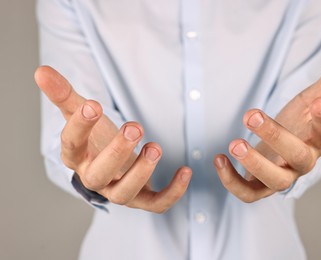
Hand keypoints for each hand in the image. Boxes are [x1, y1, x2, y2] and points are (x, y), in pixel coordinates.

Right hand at [35, 66, 191, 212]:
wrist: (113, 161)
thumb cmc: (97, 137)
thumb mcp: (82, 113)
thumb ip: (65, 94)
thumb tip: (41, 71)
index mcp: (77, 156)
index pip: (71, 145)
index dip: (79, 127)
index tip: (93, 106)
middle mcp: (95, 178)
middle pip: (99, 175)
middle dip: (116, 152)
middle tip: (134, 127)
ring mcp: (118, 190)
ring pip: (124, 193)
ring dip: (141, 173)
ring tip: (155, 147)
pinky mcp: (142, 198)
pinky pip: (156, 204)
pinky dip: (172, 192)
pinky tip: (185, 170)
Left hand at [214, 55, 320, 201]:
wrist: (279, 147)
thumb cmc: (297, 123)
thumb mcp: (309, 100)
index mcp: (318, 139)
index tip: (315, 102)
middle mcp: (303, 162)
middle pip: (298, 156)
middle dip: (276, 136)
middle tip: (251, 115)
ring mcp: (282, 176)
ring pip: (275, 180)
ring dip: (254, 164)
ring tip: (234, 143)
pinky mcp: (260, 187)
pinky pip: (248, 193)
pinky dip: (232, 181)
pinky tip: (219, 159)